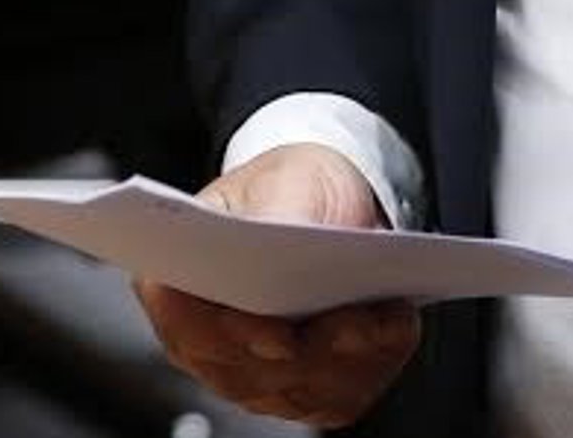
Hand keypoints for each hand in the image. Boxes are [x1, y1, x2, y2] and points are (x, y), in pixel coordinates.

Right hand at [134, 144, 420, 426]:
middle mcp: (208, 344)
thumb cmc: (291, 188)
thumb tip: (280, 233)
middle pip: (246, 370)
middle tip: (348, 327)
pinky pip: (336, 395)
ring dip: (344, 361)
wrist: (325, 203)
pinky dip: (370, 366)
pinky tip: (393, 329)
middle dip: (304, 353)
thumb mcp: (284, 177)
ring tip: (381, 323)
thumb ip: (275, 208)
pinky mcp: (305, 392)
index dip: (224, 334)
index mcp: (179, 283)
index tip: (273, 332)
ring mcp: (254, 378)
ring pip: (297, 389)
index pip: (184, 321)